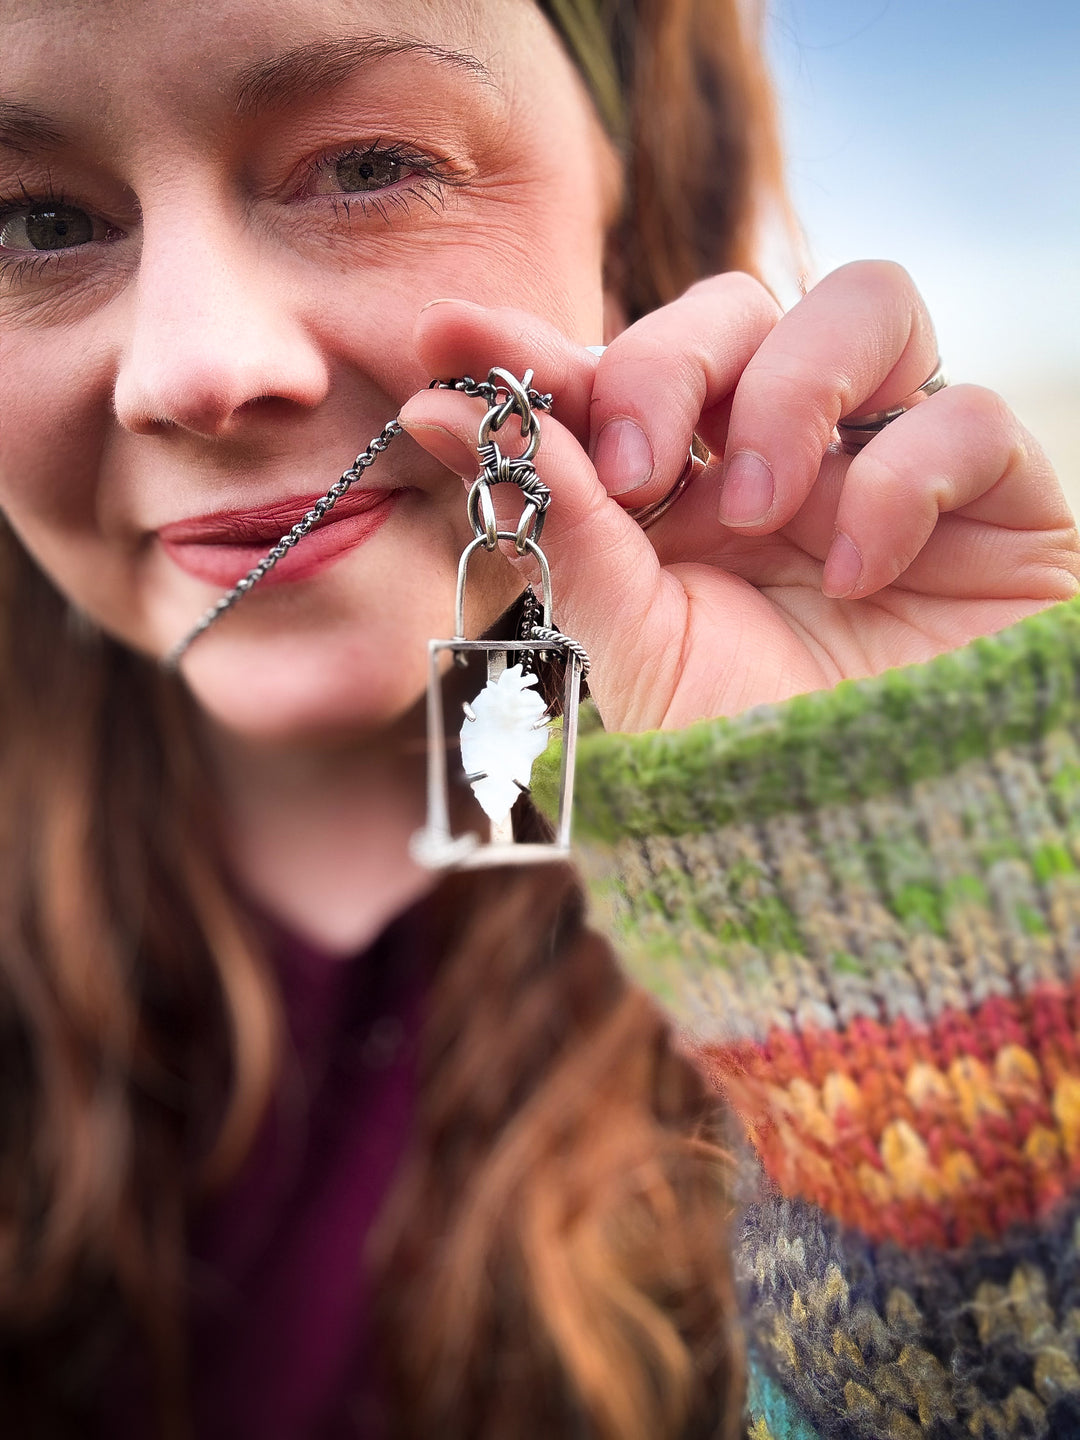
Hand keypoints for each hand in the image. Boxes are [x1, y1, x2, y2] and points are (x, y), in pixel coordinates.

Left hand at [399, 263, 1079, 732]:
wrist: (867, 864)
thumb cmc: (739, 770)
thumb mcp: (627, 649)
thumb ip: (552, 521)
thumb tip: (436, 408)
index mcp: (684, 499)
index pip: (617, 374)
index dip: (537, 343)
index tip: (446, 333)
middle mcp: (783, 467)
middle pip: (733, 309)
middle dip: (668, 366)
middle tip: (638, 473)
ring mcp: (888, 469)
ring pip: (866, 304)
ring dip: (790, 392)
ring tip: (757, 512)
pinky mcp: (996, 500)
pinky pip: (967, 415)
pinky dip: (904, 481)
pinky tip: (861, 577)